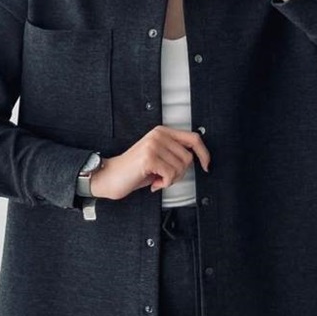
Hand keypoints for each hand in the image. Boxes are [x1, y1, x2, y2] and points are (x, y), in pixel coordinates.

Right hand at [90, 126, 210, 199]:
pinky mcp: (149, 158)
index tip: (206, 166)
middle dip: (180, 173)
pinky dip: (164, 184)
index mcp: (162, 132)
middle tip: (164, 177)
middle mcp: (158, 135)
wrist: (110, 177)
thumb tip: (197, 157)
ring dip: (170, 179)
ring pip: (180, 167)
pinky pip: (170, 175)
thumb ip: (175, 152)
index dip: (204, 153)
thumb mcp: (158, 156)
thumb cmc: (135, 170)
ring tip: (156, 179)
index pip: (194, 138)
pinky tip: (153, 183)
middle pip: (188, 158)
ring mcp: (153, 145)